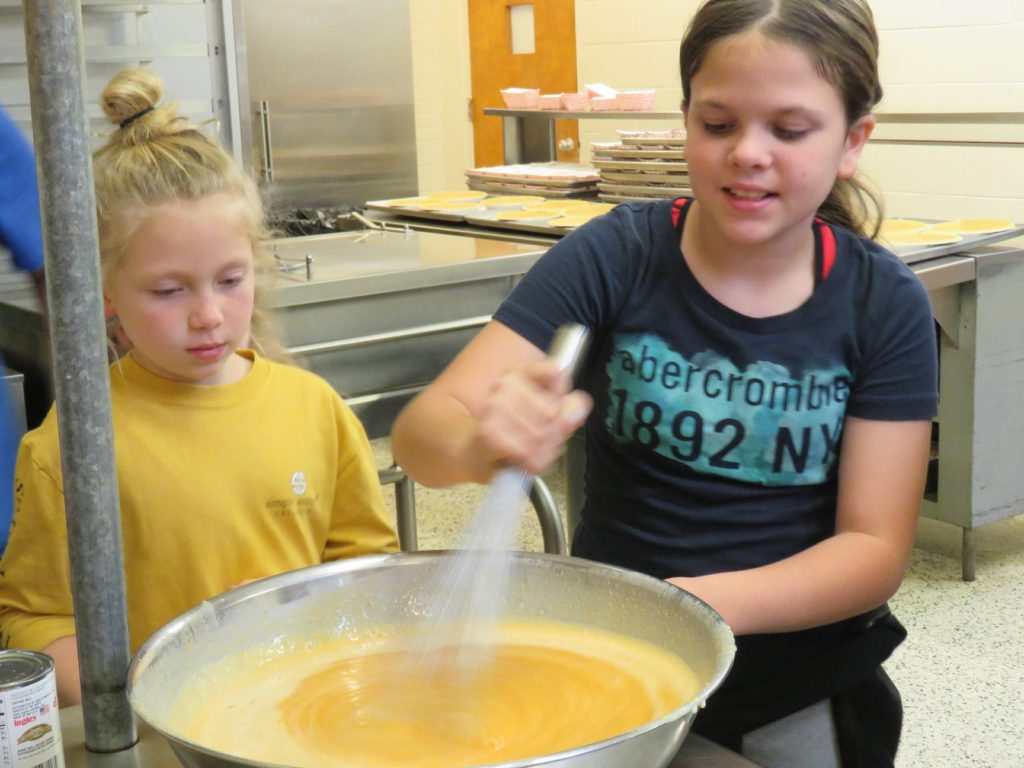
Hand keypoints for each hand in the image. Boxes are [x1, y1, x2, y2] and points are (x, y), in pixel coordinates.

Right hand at [474, 359, 591, 476]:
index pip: (555, 373)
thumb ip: (568, 408)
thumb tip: (581, 404)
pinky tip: (518, 459)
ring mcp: (495, 406)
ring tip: (527, 452)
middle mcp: (506, 383)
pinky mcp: (489, 433)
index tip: (552, 411)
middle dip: (553, 435)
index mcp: (521, 372)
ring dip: (540, 453)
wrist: (473, 452)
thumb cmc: (513, 432)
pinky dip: (528, 463)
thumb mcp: (546, 416)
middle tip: (538, 441)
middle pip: (553, 413)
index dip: (561, 398)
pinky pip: (527, 453)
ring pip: (541, 435)